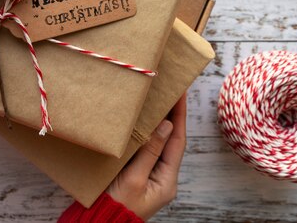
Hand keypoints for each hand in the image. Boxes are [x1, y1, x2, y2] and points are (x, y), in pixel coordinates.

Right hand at [107, 93, 186, 220]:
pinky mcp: (139, 176)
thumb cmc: (116, 206)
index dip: (180, 115)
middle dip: (173, 116)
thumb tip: (166, 125)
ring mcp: (152, 177)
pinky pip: (147, 150)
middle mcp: (163, 178)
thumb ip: (150, 152)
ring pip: (160, 144)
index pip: (178, 141)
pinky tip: (142, 122)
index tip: (181, 93)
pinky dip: (147, 135)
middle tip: (171, 91)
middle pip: (172, 141)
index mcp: (167, 181)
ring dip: (160, 123)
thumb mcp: (133, 178)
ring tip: (160, 101)